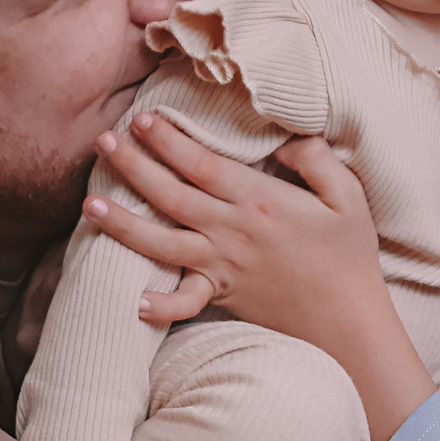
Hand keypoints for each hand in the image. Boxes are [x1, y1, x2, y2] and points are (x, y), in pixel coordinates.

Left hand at [88, 113, 435, 440]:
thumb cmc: (349, 257)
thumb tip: (285, 137)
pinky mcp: (224, 295)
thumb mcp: (347, 197)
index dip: (169, 140)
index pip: (202, 164)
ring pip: (162, 243)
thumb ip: (316, 160)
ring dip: (123, 223)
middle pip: (171, 195)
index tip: (144, 118)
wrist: (349, 322)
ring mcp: (224, 267)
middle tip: (102, 141)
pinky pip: (185, 301)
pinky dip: (160, 304)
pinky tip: (134, 299)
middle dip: (133, 166)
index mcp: (260, 202)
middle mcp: (233, 233)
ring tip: (90, 204)